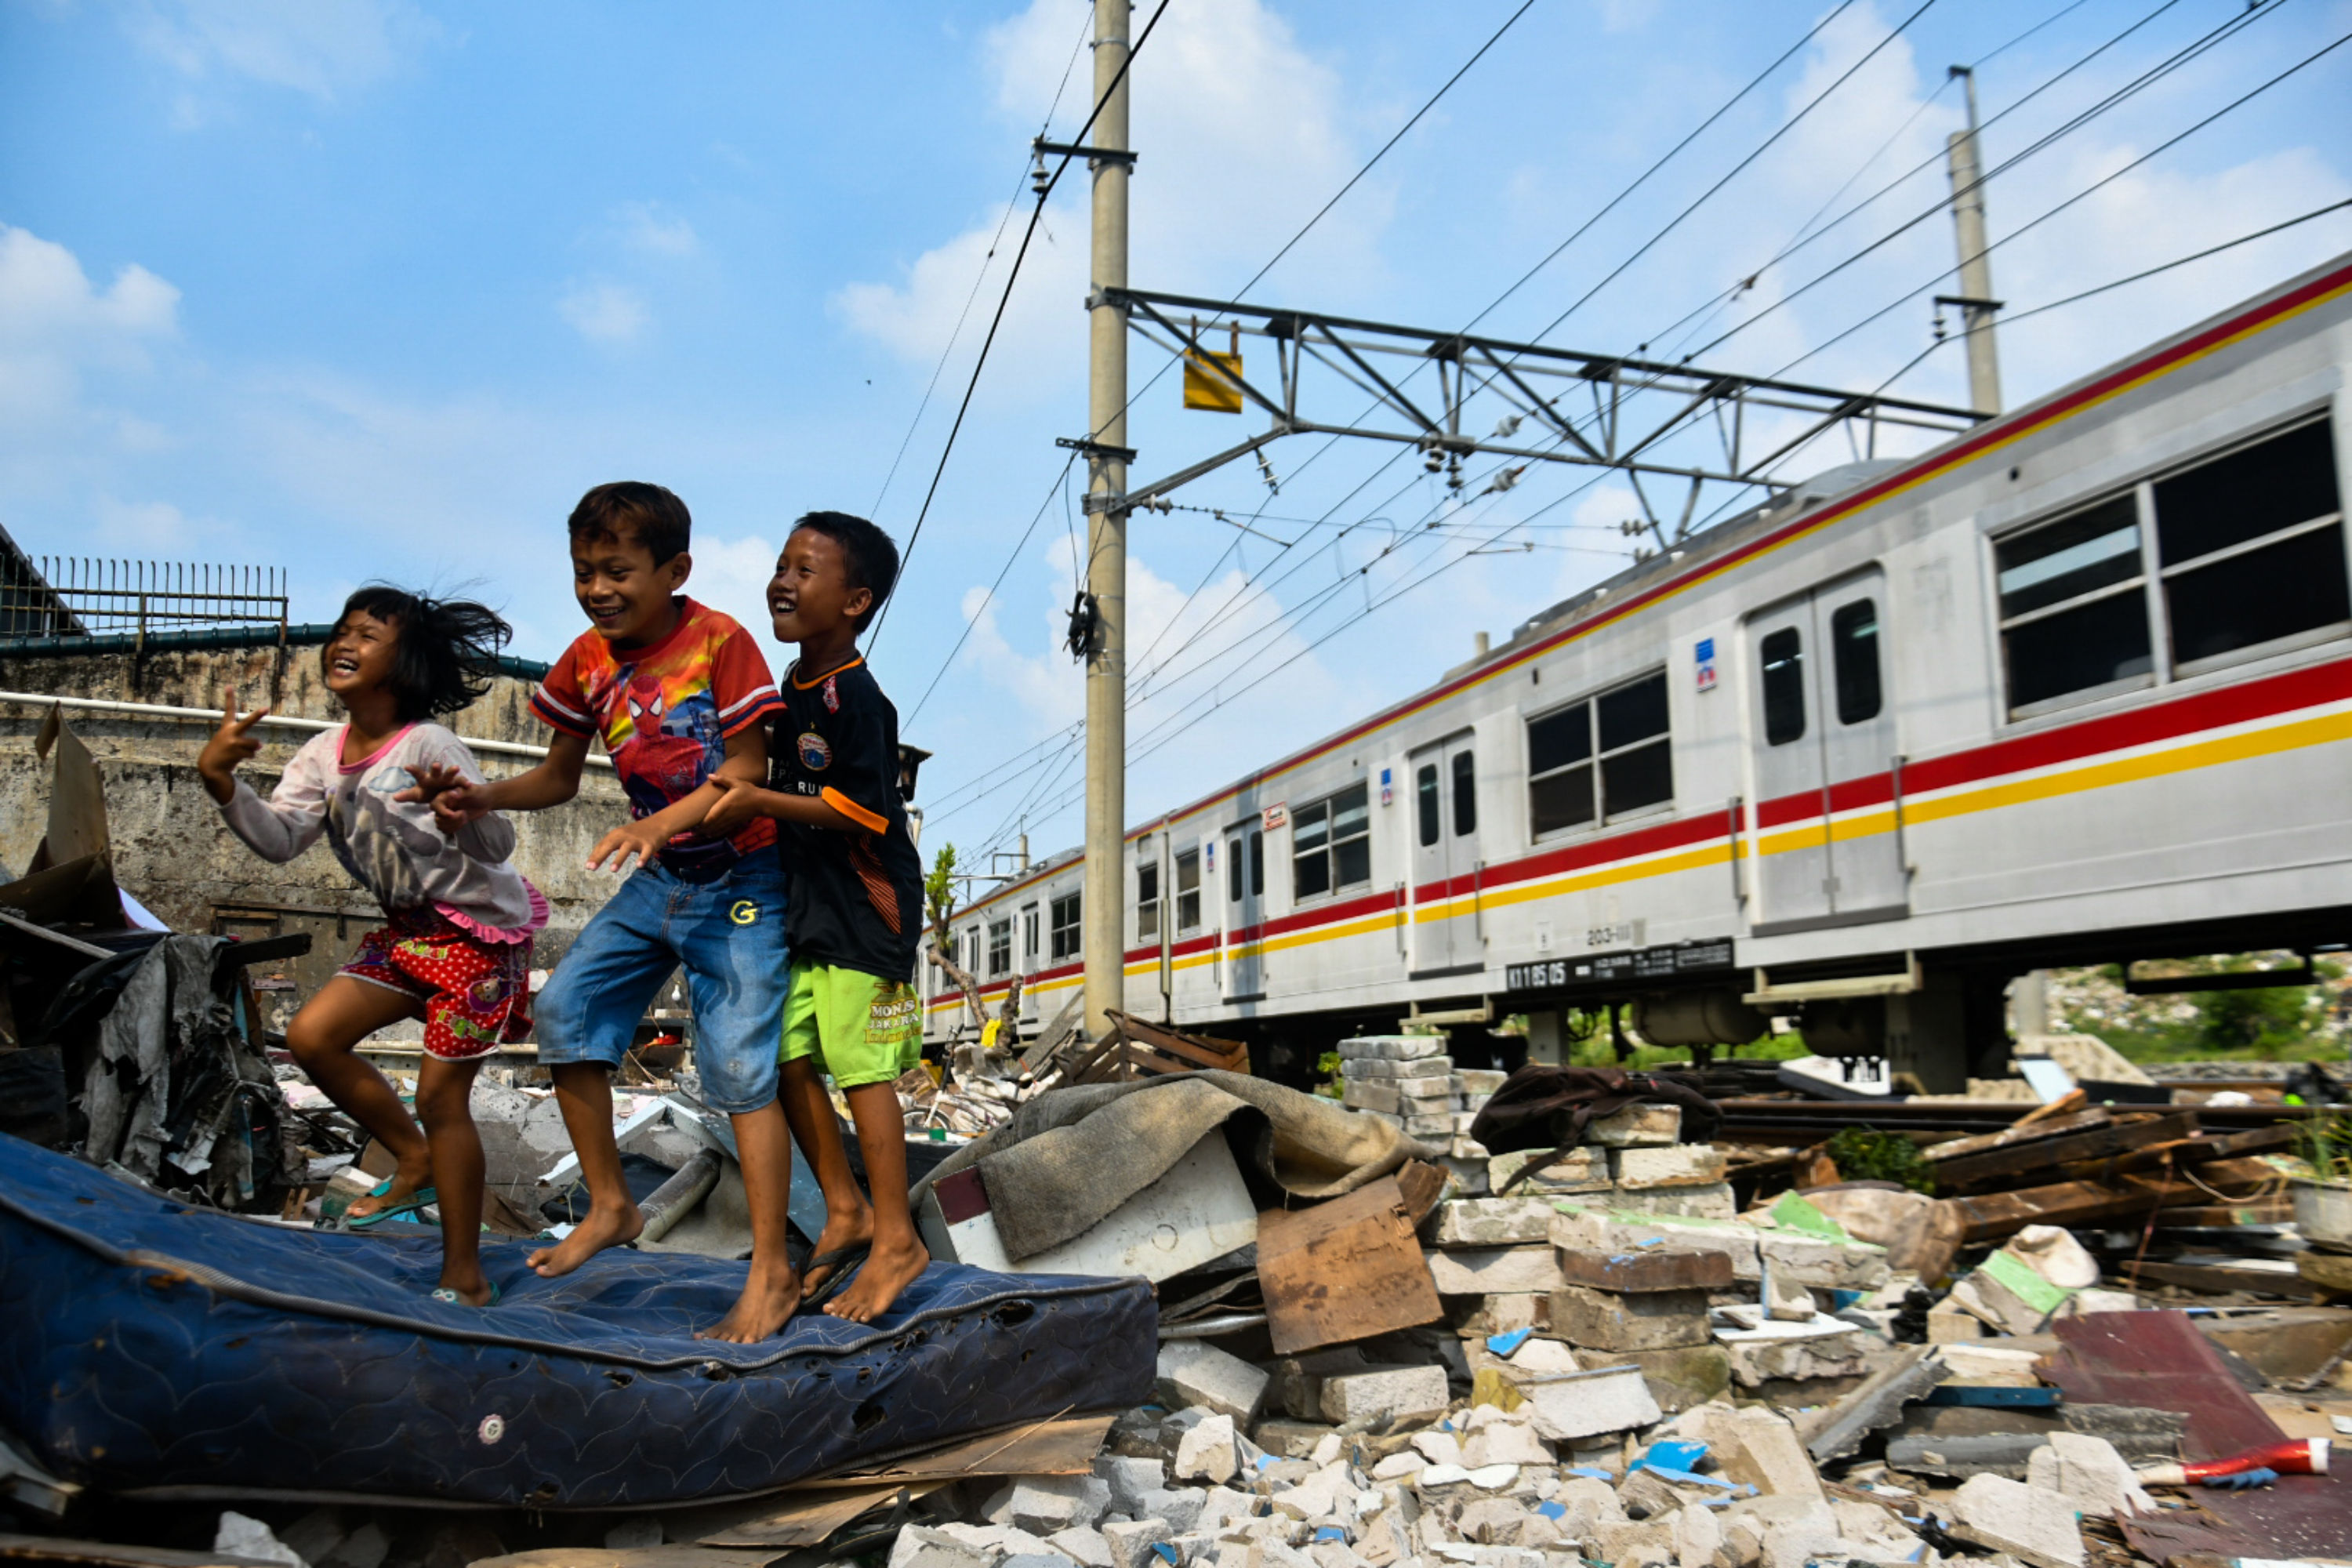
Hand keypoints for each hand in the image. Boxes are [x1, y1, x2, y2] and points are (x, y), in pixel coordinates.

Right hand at [197, 688, 268, 802]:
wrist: (210, 767)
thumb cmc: (221, 751)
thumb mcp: (227, 741)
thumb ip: (245, 740)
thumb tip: (261, 745)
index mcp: (226, 727)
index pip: (228, 710)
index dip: (229, 698)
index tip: (229, 686)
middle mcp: (230, 732)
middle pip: (247, 722)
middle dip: (257, 715)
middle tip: (266, 708)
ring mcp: (233, 742)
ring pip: (255, 744)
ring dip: (251, 749)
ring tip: (239, 751)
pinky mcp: (236, 752)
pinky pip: (252, 754)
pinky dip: (248, 756)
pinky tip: (237, 758)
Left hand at [394, 760, 467, 804]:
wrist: (444, 793)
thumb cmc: (429, 792)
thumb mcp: (418, 795)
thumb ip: (407, 795)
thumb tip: (394, 797)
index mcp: (426, 779)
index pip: (418, 773)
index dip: (413, 770)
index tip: (406, 767)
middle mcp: (437, 776)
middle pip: (435, 771)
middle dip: (436, 768)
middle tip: (435, 765)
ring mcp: (448, 779)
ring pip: (450, 774)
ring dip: (452, 771)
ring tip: (456, 768)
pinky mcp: (458, 783)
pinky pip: (462, 782)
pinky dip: (465, 783)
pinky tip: (469, 785)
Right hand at [428, 778, 491, 834]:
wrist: (486, 800)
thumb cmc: (478, 792)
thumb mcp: (471, 790)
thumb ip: (461, 791)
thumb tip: (453, 794)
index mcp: (445, 795)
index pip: (435, 805)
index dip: (442, 812)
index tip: (453, 814)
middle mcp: (443, 805)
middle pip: (437, 818)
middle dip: (451, 820)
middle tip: (463, 813)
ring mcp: (447, 814)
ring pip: (441, 825)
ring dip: (453, 825)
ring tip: (464, 817)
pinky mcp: (451, 821)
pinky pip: (446, 829)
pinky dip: (454, 829)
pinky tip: (463, 822)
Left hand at [587, 818, 667, 873]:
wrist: (658, 823)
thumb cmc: (636, 833)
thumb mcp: (621, 836)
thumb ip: (608, 845)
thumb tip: (592, 860)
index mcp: (616, 835)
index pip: (602, 845)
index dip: (595, 856)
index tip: (588, 867)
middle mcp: (625, 836)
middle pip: (610, 845)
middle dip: (600, 856)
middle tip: (591, 868)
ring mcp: (637, 840)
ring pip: (626, 849)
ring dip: (619, 859)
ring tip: (612, 870)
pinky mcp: (649, 844)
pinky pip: (645, 852)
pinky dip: (642, 858)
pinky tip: (639, 866)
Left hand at [697, 775, 768, 839]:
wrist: (761, 802)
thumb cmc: (748, 791)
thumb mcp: (736, 782)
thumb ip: (722, 779)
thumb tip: (709, 775)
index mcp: (726, 804)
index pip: (711, 816)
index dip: (702, 822)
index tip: (694, 824)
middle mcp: (727, 814)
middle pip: (712, 825)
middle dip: (702, 829)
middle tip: (693, 830)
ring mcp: (732, 820)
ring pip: (717, 829)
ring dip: (708, 832)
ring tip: (699, 834)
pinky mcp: (735, 823)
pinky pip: (724, 831)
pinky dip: (716, 833)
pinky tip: (710, 834)